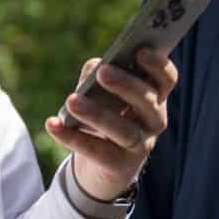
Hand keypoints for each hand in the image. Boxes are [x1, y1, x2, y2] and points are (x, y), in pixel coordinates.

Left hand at [45, 47, 177, 200]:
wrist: (103, 165)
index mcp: (155, 96)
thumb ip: (99, 75)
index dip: (158, 65)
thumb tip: (93, 70)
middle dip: (126, 85)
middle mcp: (154, 121)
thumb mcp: (103, 92)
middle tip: (103, 72)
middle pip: (147, 102)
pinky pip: (97, 152)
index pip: (166, 80)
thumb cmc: (106, 113)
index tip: (141, 51)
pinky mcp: (119, 167)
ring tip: (72, 101)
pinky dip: (71, 137)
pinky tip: (52, 124)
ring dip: (97, 114)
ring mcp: (140, 146)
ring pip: (124, 131)